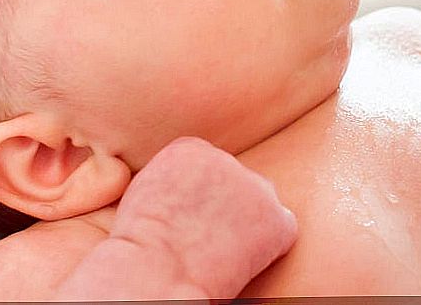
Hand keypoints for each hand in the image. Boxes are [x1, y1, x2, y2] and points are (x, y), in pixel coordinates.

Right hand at [105, 137, 297, 297]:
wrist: (155, 271)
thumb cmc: (139, 245)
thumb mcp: (144, 191)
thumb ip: (172, 179)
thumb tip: (187, 191)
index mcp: (190, 148)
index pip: (206, 165)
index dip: (199, 196)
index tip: (187, 218)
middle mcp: (227, 159)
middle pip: (232, 181)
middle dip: (224, 205)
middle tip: (204, 237)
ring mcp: (255, 187)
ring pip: (259, 204)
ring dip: (247, 224)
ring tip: (219, 252)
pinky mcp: (276, 220)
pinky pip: (281, 231)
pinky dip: (268, 248)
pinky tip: (241, 263)